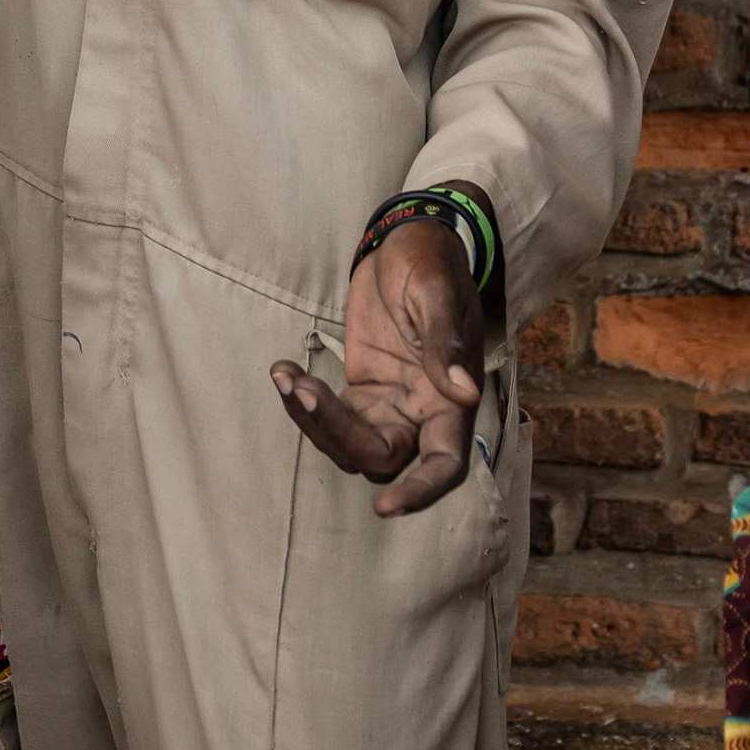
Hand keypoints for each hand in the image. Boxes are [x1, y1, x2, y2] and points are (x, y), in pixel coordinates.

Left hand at [271, 218, 486, 515]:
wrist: (409, 241)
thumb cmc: (432, 264)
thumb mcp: (437, 293)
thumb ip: (445, 344)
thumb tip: (465, 391)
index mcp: (453, 400)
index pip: (444, 463)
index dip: (420, 491)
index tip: (385, 507)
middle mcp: (423, 412)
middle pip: (381, 456)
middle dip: (337, 434)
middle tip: (302, 390)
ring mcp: (389, 404)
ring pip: (349, 443)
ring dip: (312, 419)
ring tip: (286, 376)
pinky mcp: (361, 389)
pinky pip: (331, 415)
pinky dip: (304, 401)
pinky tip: (284, 370)